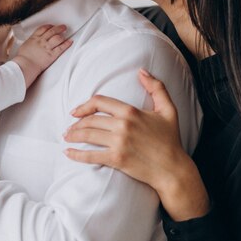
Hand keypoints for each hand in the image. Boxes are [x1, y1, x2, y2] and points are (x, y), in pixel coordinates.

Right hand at [12, 24, 72, 86]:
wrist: (25, 65)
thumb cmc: (23, 58)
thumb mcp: (24, 46)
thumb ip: (30, 43)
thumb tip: (31, 43)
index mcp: (34, 38)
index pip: (43, 28)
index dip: (49, 26)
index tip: (52, 26)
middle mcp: (42, 41)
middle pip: (52, 31)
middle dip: (58, 28)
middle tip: (62, 27)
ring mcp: (47, 47)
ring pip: (57, 38)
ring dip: (62, 34)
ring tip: (66, 32)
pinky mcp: (52, 55)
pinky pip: (61, 48)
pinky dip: (67, 44)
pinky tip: (70, 41)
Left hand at [64, 69, 209, 220]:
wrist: (173, 169)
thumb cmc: (170, 139)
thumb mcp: (168, 109)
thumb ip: (156, 88)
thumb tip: (142, 71)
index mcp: (131, 111)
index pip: (99, 102)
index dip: (84, 105)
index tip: (75, 111)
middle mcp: (122, 125)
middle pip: (90, 120)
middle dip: (76, 124)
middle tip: (69, 128)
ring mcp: (118, 143)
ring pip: (87, 135)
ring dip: (73, 136)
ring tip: (66, 137)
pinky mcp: (116, 159)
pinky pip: (90, 155)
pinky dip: (76, 155)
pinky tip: (68, 153)